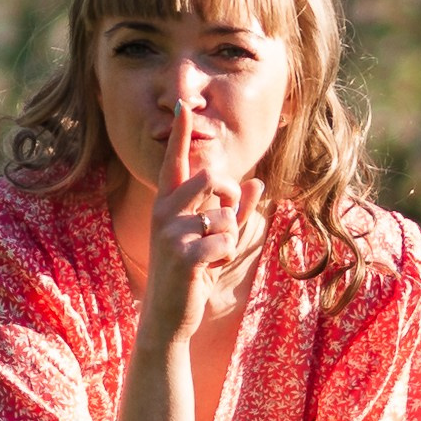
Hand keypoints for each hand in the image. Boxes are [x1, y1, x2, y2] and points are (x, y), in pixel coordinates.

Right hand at [143, 101, 260, 345]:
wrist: (168, 315)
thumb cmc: (190, 273)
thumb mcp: (212, 238)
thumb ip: (234, 210)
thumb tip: (256, 182)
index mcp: (168, 204)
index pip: (175, 162)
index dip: (181, 134)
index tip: (182, 105)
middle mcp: (164, 212)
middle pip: (210, 178)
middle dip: (228, 197)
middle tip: (224, 222)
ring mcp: (170, 233)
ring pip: (224, 215)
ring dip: (228, 238)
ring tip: (211, 256)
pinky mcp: (182, 255)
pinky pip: (224, 241)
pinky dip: (226, 256)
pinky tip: (209, 269)